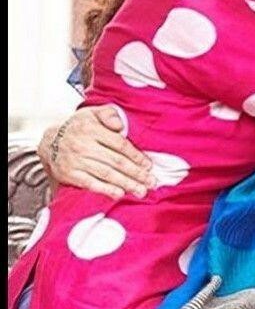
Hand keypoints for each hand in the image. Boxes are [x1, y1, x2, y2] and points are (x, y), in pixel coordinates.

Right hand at [37, 106, 154, 198]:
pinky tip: (119, 194)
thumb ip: (108, 114)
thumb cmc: (78, 128)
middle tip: (151, 182)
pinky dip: (106, 190)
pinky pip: (91, 183)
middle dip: (136, 173)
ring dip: (126, 184)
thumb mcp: (91, 114)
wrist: (49, 142)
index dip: (136, 156)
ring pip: (106, 174)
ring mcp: (76, 161)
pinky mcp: (70, 174)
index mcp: (91, 129)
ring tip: (141, 191)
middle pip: (116, 161)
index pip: (119, 144)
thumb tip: (120, 125)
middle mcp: (83, 145)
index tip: (149, 165)